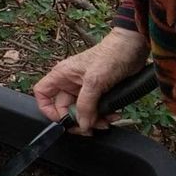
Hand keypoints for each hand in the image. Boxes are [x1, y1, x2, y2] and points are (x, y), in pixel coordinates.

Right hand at [34, 28, 148, 131]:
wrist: (132, 48)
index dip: (48, 109)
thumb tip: (82, 125)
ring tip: (106, 121)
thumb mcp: (94, 82)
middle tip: (90, 128)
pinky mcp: (98, 92)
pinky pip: (96, 109)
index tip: (62, 121)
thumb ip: (86, 105)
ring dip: (94, 120)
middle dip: (78, 120)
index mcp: (62, 75)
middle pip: (64, 108)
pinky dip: (103, 115)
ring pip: (82, 111)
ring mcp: (84, 88)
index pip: (42, 94)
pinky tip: (113, 114)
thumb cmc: (111, 55)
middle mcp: (70, 82)